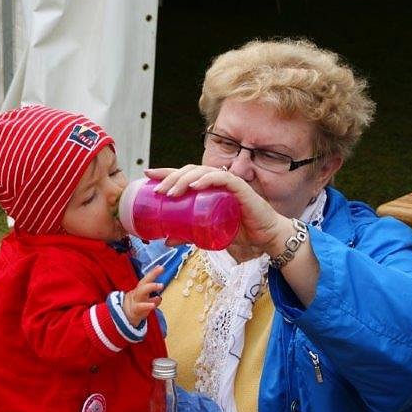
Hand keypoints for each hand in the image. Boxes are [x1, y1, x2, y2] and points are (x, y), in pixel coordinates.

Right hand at [123, 266, 163, 326]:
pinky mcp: (135, 310)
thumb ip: (152, 299)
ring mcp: (136, 300)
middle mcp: (137, 293)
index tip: (161, 267)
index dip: (153, 273)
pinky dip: (147, 305)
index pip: (146, 279)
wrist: (124, 317)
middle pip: (143, 282)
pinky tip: (153, 305)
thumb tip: (159, 298)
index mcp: (139, 290)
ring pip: (141, 291)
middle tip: (161, 269)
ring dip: (151, 287)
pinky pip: (141, 306)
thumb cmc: (136, 307)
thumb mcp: (144, 302)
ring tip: (161, 285)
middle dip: (152, 275)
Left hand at [145, 165, 287, 255]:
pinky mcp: (240, 188)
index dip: (165, 172)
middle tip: (158, 190)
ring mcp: (227, 182)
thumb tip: (166, 240)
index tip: (147, 174)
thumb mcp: (206, 233)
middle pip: (189, 170)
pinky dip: (208, 179)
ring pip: (202, 171)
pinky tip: (196, 185)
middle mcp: (215, 181)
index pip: (183, 174)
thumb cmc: (238, 230)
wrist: (264, 237)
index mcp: (206, 188)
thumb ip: (188, 235)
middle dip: (171, 177)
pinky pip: (222, 178)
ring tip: (172, 191)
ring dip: (184, 178)